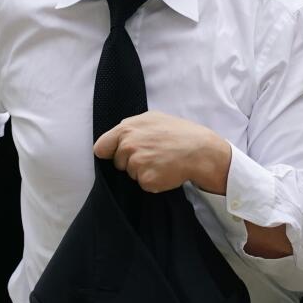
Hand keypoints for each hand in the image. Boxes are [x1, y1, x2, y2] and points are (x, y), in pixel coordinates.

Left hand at [93, 110, 230, 193]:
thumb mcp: (154, 118)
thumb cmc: (179, 133)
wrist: (200, 151)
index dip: (109, 152)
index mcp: (127, 128)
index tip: (117, 154)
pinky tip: (165, 171)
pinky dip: (153, 181)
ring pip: (131, 174)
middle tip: (152, 154)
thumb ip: (132, 126)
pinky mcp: (145, 180)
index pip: (101, 147)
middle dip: (130, 161)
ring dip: (143, 171)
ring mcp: (136, 163)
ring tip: (161, 161)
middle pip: (118, 162)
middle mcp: (128, 145)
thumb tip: (119, 135)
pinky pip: (143, 184)